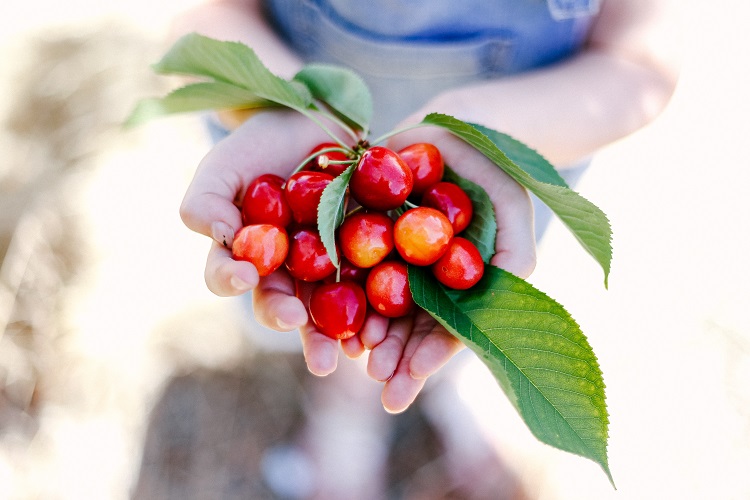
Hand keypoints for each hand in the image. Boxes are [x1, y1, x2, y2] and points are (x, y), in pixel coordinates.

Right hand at [180, 109, 346, 374]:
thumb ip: (207, 200)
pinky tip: (378, 323)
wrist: (315, 119)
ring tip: (342, 349)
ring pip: (325, 308)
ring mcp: (325, 266)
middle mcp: (283, 269)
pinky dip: (372, 307)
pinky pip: (367, 286)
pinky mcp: (364, 256)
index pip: (228, 275)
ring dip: (331, 332)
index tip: (243, 273)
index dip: (231, 278)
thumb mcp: (224, 164)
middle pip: (279, 303)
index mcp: (244, 253)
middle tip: (293, 320)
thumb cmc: (261, 145)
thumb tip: (223, 238)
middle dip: (285, 317)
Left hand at [339, 126, 535, 412]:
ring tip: (354, 353)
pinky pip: (345, 262)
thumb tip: (505, 301)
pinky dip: (338, 287)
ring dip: (364, 331)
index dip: (430, 356)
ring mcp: (388, 256)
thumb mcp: (513, 209)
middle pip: (406, 326)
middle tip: (378, 378)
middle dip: (393, 355)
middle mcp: (420, 279)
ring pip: (373, 302)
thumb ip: (515, 256)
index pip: (446, 329)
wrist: (455, 129)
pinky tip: (328, 309)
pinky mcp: (359, 229)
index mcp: (454, 287)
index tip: (412, 378)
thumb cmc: (493, 172)